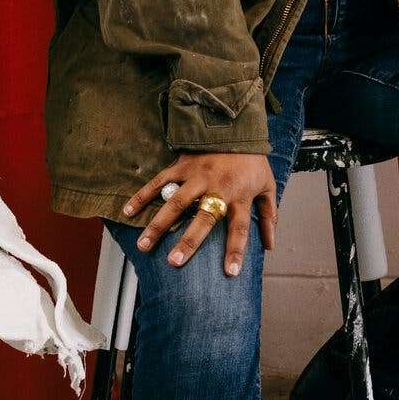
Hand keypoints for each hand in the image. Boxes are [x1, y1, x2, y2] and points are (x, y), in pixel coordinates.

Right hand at [122, 154, 277, 276]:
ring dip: (159, 224)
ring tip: (144, 244)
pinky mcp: (182, 165)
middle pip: (203, 218)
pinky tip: (127, 210)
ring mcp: (197, 176)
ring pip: (176, 203)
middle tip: (174, 262)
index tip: (230, 273)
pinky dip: (143, 195)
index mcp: (240, 196)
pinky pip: (160, 181)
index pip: (240, 228)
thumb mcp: (268, 186)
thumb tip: (270, 245)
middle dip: (188, 242)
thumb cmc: (253, 161)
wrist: (238, 126)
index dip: (235, 250)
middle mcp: (218, 188)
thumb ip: (269, 215)